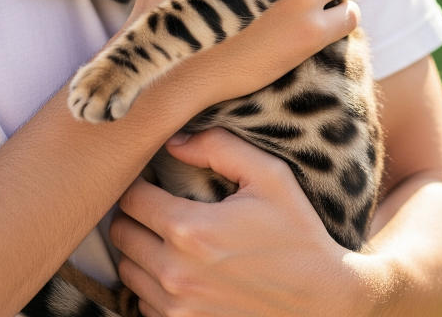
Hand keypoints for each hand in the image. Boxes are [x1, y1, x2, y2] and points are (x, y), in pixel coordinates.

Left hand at [111, 129, 372, 316]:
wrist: (321, 299)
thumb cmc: (296, 232)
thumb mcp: (269, 175)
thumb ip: (218, 146)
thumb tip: (173, 140)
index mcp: (190, 229)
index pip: (131, 198)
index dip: (140, 182)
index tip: (155, 178)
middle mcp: (174, 272)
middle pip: (120, 234)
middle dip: (134, 213)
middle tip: (158, 203)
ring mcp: (176, 308)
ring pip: (127, 271)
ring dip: (140, 249)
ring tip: (167, 234)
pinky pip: (142, 304)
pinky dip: (151, 285)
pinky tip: (179, 267)